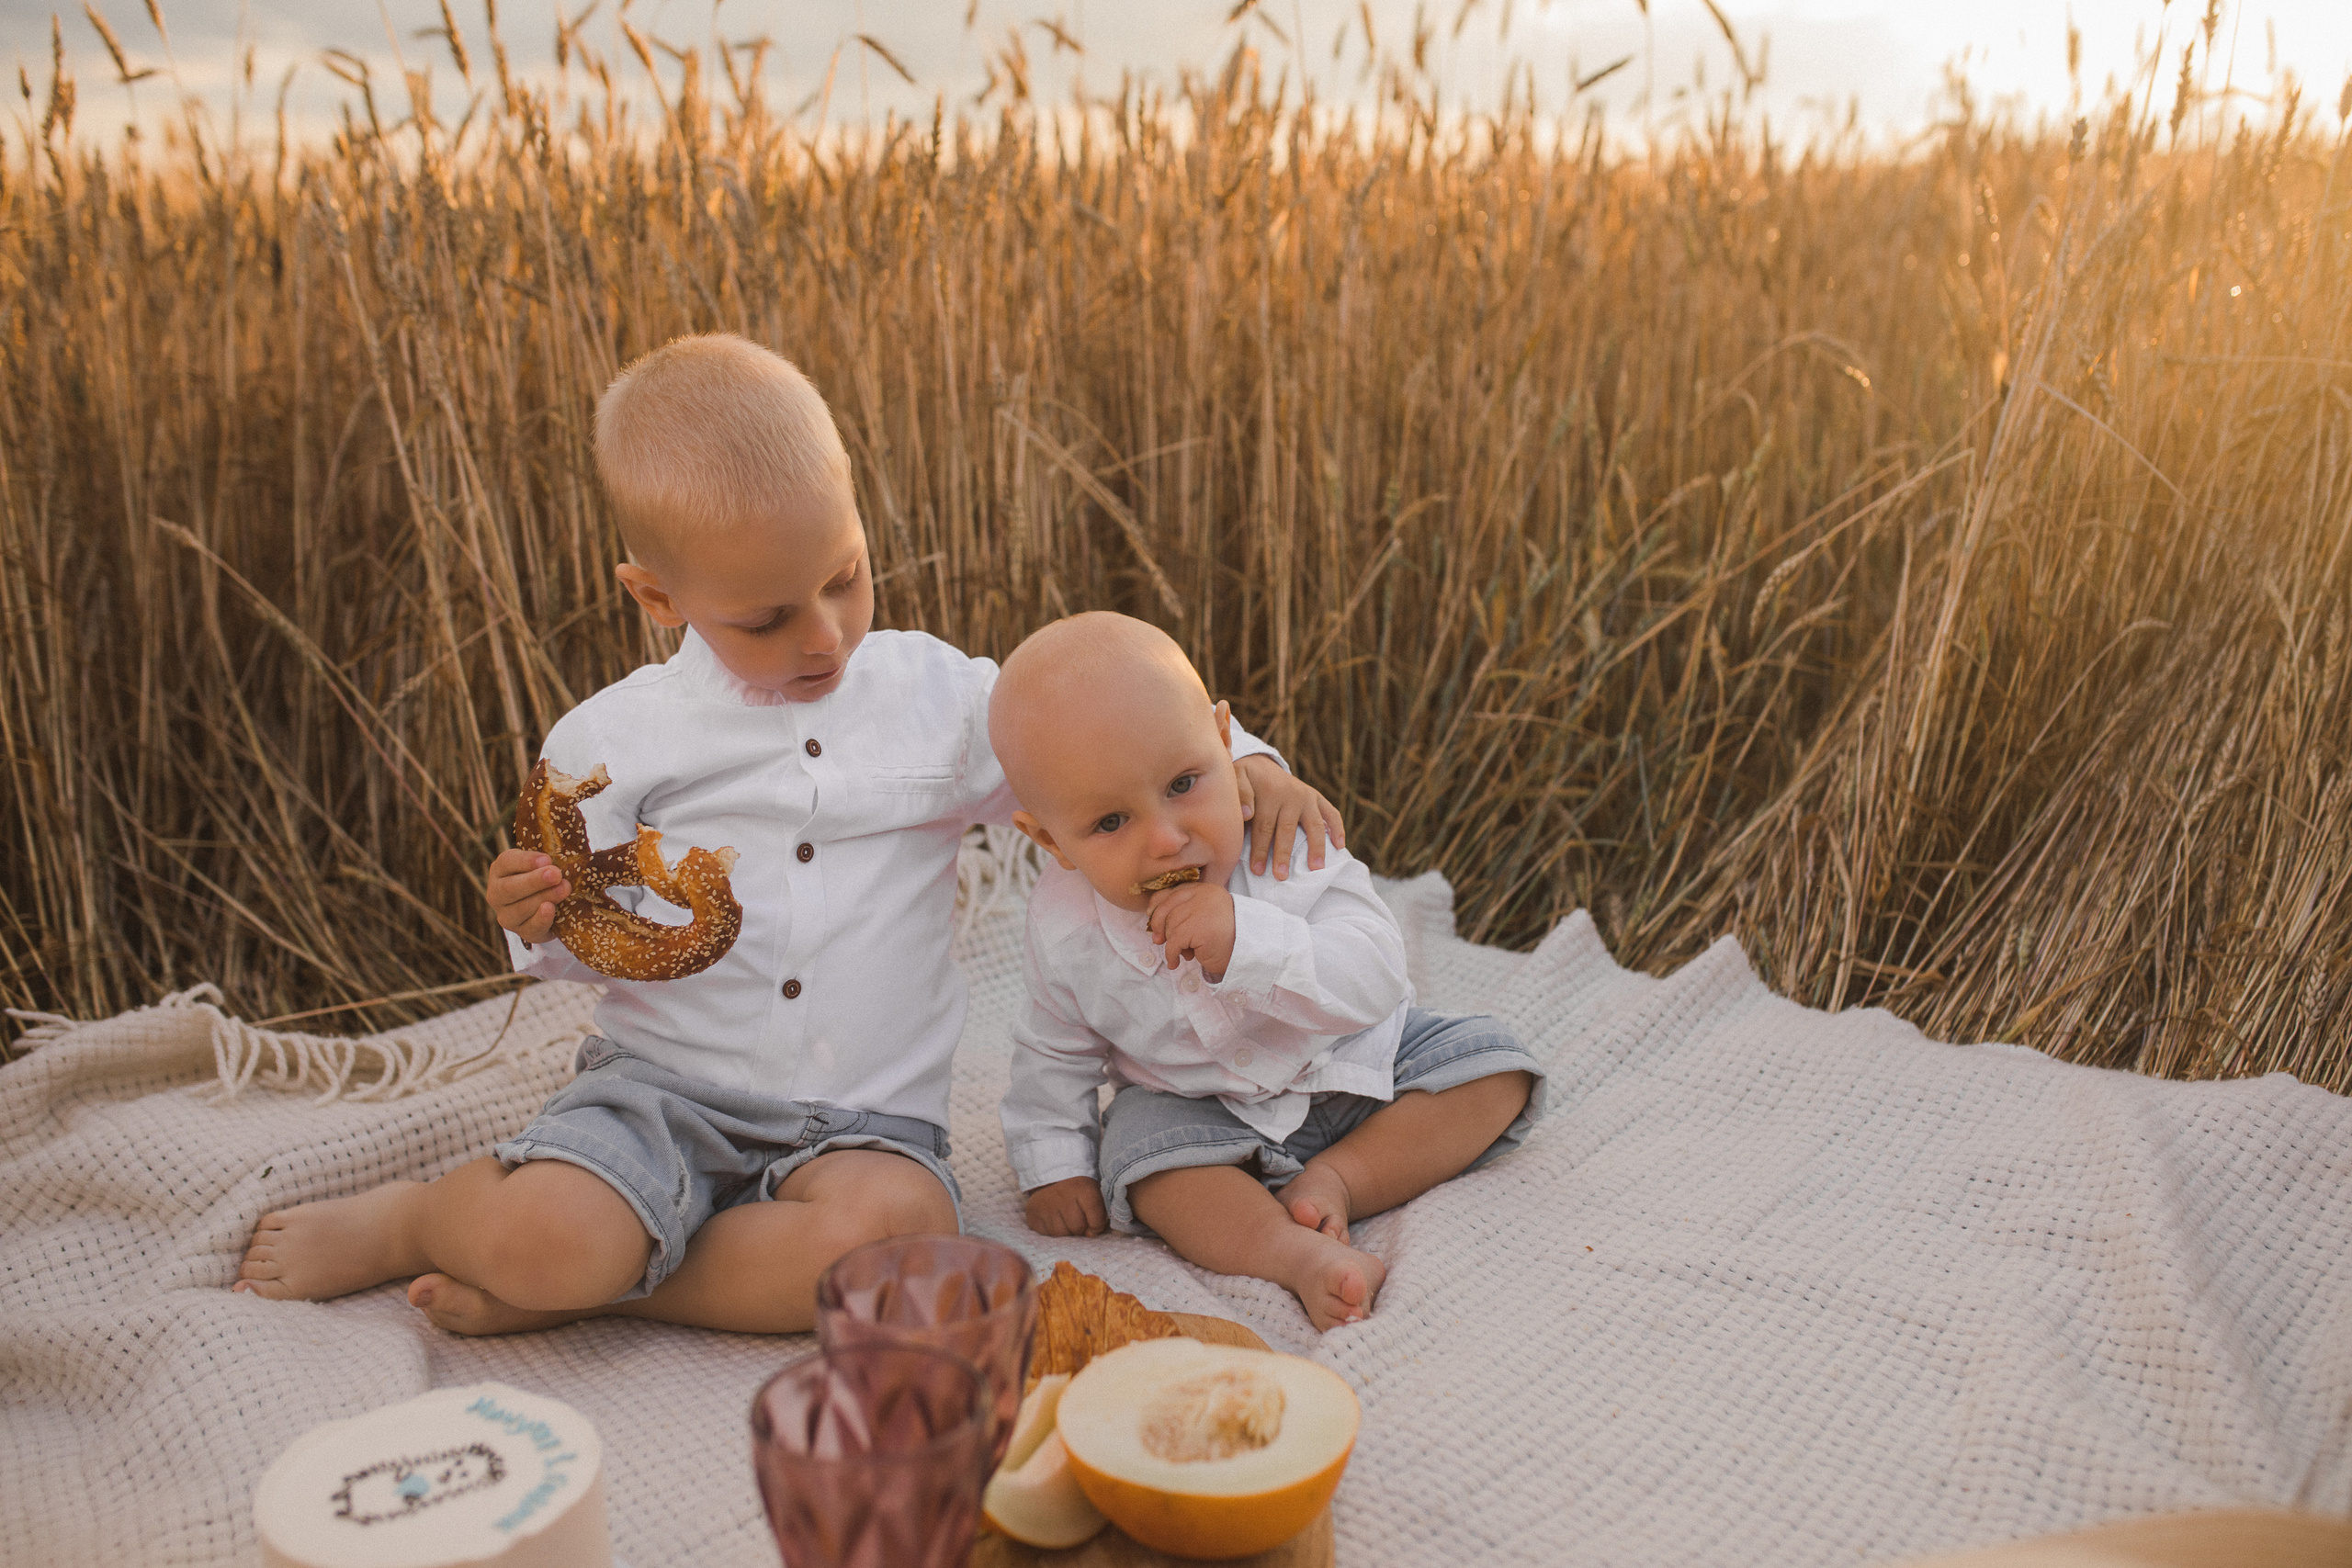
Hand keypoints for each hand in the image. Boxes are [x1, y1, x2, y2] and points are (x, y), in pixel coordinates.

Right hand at [487, 847, 570, 943]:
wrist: (553, 908)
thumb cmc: (547, 877)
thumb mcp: (545, 864)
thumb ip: (549, 861)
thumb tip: (567, 854)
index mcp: (501, 870)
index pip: (506, 862)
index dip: (526, 861)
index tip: (546, 859)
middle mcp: (497, 893)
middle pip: (509, 888)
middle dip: (534, 881)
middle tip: (556, 874)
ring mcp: (507, 915)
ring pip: (520, 908)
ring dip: (544, 897)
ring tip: (564, 888)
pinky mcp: (522, 932)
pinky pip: (530, 927)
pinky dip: (541, 918)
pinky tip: (551, 909)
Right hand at [1024, 1176, 1107, 1236]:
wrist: (1053, 1180)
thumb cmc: (1079, 1192)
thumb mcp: (1095, 1193)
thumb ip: (1101, 1212)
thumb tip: (1093, 1234)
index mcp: (1083, 1188)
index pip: (1096, 1220)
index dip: (1097, 1226)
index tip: (1095, 1223)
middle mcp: (1062, 1195)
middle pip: (1077, 1228)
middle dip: (1080, 1228)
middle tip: (1078, 1219)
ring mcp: (1045, 1204)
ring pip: (1061, 1234)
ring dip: (1066, 1231)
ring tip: (1066, 1220)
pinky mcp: (1032, 1213)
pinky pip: (1046, 1234)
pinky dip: (1052, 1231)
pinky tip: (1054, 1220)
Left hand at [1147, 880, 1236, 980]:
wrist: (1246, 952)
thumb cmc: (1224, 937)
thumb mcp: (1203, 917)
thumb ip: (1183, 911)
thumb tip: (1152, 917)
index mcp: (1204, 889)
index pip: (1171, 892)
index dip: (1157, 905)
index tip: (1151, 918)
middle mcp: (1203, 895)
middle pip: (1167, 908)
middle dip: (1160, 927)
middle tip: (1159, 940)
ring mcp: (1202, 909)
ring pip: (1170, 926)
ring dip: (1172, 943)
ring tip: (1184, 952)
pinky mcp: (1200, 927)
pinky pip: (1175, 942)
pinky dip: (1171, 954)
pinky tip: (1176, 962)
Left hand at [1233, 755, 1345, 879]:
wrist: (1260, 763)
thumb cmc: (1244, 778)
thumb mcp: (1235, 778)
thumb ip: (1240, 794)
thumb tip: (1247, 814)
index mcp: (1269, 791)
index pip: (1264, 826)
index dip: (1260, 849)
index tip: (1257, 870)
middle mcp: (1291, 793)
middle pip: (1287, 829)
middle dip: (1283, 854)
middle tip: (1280, 877)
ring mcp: (1306, 796)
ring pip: (1312, 824)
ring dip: (1315, 847)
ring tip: (1315, 868)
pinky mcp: (1316, 797)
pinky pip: (1331, 813)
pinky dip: (1337, 828)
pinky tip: (1340, 846)